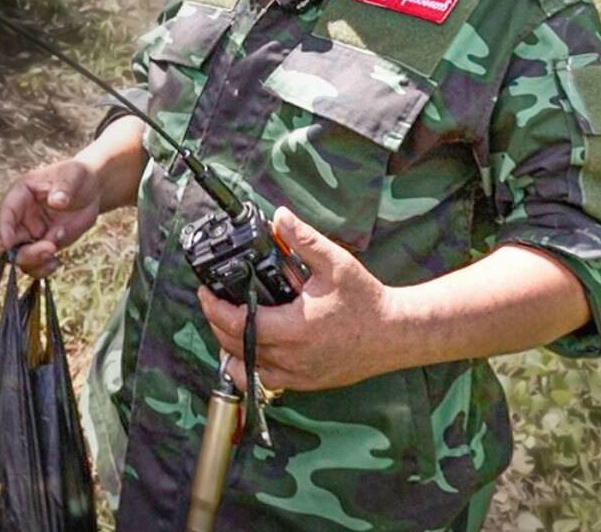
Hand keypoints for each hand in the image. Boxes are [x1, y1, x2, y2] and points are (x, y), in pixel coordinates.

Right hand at [0, 158, 101, 277]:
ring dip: (35, 261)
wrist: (90, 191)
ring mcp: (31, 233)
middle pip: (10, 240)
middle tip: (50, 248)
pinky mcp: (43, 246)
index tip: (7, 245)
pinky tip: (56, 263)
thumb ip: (64, 187)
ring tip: (55, 256)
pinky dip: (42, 269)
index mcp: (21, 194)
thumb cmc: (76, 177)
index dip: (3, 229)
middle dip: (25, 251)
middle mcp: (20, 216)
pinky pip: (36, 264)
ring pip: (21, 256)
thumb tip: (57, 201)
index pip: (5, 212)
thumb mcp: (72, 176)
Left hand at [197, 207, 396, 392]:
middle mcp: (291, 356)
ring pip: (244, 367)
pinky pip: (263, 381)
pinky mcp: (304, 383)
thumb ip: (304, 240)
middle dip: (216, 322)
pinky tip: (253, 346)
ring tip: (231, 322)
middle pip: (233, 346)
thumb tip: (279, 217)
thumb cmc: (366, 300)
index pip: (237, 323)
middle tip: (214, 301)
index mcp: (294, 327)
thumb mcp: (336, 263)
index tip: (205, 292)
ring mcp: (297, 374)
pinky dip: (249, 366)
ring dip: (229, 346)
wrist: (394, 334)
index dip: (213, 307)